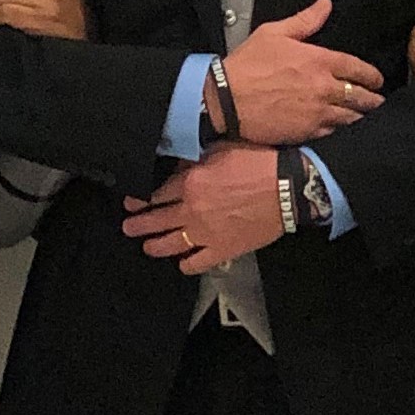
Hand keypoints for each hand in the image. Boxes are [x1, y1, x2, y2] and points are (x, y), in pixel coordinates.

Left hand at [123, 146, 282, 273]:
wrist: (287, 188)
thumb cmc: (257, 162)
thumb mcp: (220, 149)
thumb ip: (193, 160)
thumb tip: (175, 164)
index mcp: (190, 183)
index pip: (154, 194)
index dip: (139, 199)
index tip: (130, 202)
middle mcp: (191, 211)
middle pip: (156, 221)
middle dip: (137, 225)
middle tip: (127, 227)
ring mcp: (205, 234)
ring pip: (170, 245)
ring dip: (154, 246)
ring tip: (147, 246)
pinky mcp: (222, 250)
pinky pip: (196, 263)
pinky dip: (186, 264)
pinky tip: (181, 263)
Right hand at [220, 0, 382, 143]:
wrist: (226, 99)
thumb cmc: (248, 63)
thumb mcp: (274, 33)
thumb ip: (305, 20)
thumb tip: (326, 3)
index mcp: (319, 61)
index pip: (357, 68)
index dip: (372, 75)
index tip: (378, 80)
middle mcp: (324, 88)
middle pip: (360, 96)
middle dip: (372, 99)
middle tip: (378, 101)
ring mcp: (317, 113)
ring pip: (351, 118)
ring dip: (361, 116)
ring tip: (367, 118)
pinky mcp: (306, 132)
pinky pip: (333, 132)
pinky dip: (342, 130)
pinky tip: (345, 130)